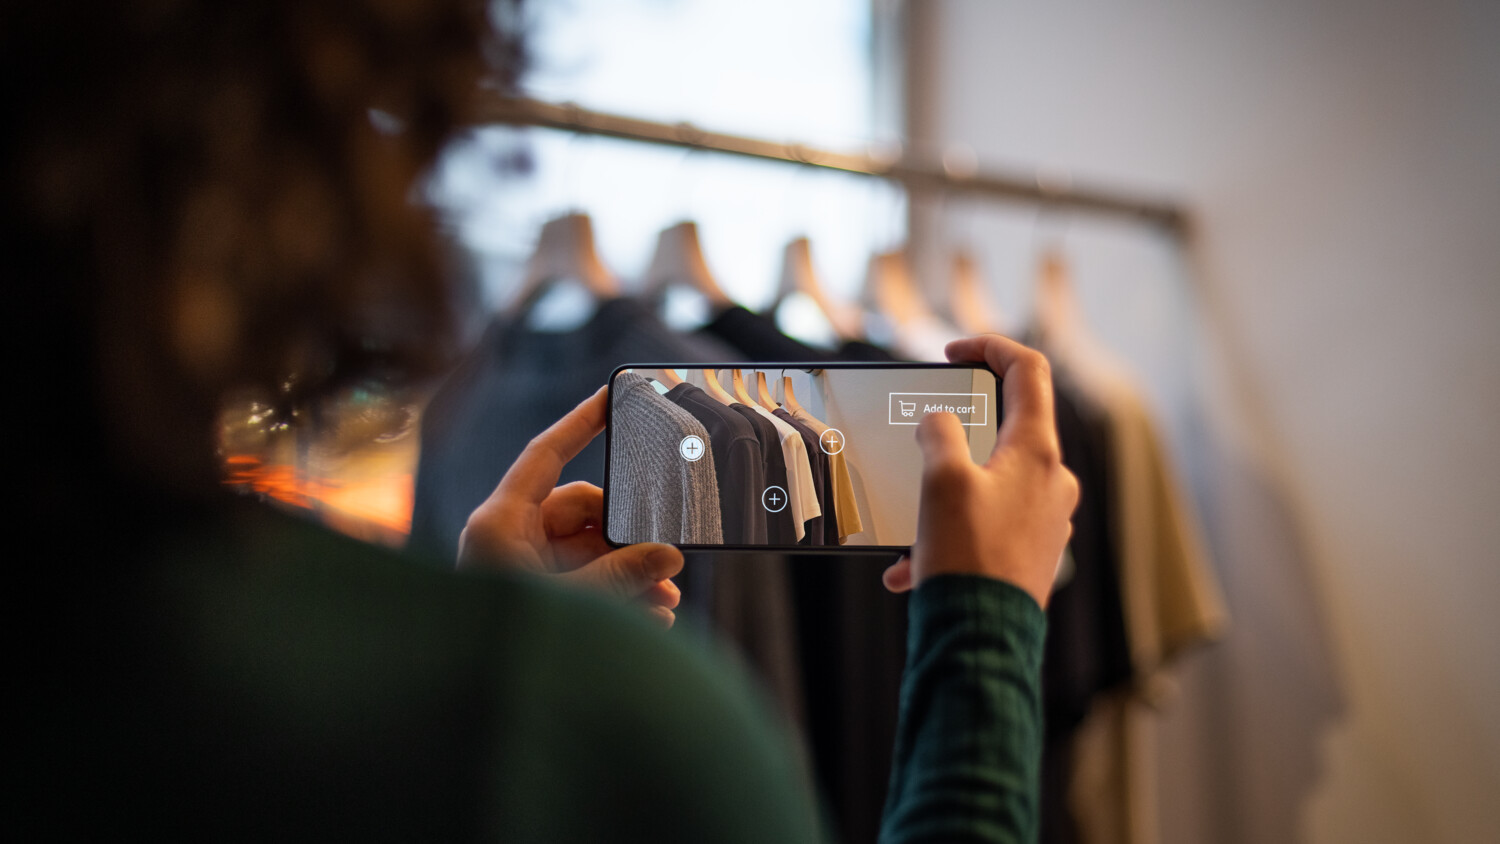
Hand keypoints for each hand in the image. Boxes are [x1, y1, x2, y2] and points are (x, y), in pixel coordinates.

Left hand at [457, 387, 683, 626]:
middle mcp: (507, 535)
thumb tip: (667, 555)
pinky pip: (579, 576)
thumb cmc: (503, 644)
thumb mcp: (574, 604)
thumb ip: (622, 574)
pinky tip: (647, 617)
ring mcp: (519, 564)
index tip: (611, 395)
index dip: (579, 422)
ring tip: (664, 605)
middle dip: (628, 539)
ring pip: (586, 548)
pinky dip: (611, 591)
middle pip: (581, 510)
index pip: (545, 454)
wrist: (466, 700)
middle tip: (667, 568)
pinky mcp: (531, 591)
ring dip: (627, 572)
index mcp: (500, 522)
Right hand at [881, 335, 1078, 607]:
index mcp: (1038, 452)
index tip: (954, 353)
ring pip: (988, 482)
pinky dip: (947, 533)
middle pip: (1007, 428)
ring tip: (910, 524)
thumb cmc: (967, 558)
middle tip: (921, 442)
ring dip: (943, 495)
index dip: (990, 347)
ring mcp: (1046, 519)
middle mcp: (1052, 482)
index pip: (1028, 371)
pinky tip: (912, 565)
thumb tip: (938, 426)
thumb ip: (938, 435)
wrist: (982, 640)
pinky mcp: (1031, 552)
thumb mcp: (940, 480)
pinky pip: (985, 525)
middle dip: (954, 434)